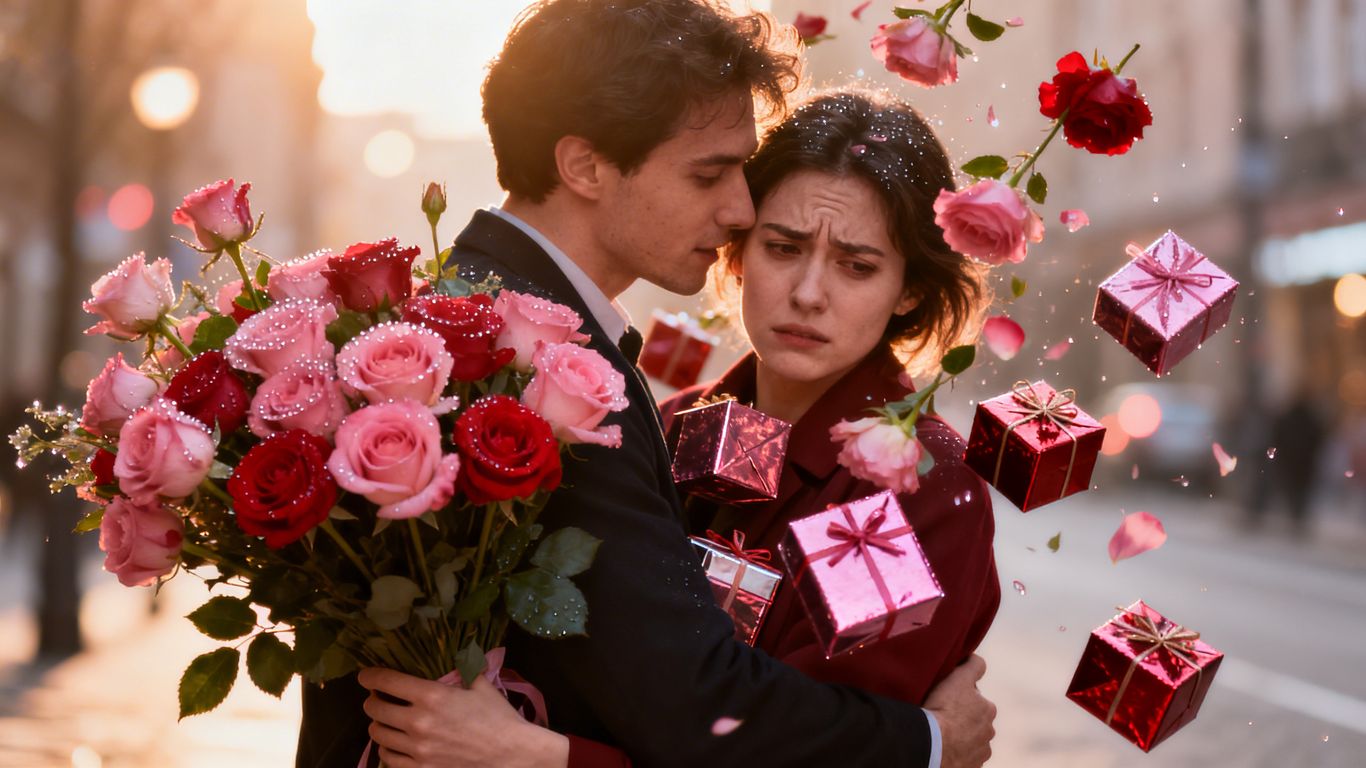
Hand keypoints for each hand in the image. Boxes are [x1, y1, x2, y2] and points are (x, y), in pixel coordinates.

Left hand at [357, 667, 569, 767]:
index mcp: (432, 696)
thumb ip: (463, 667)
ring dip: (378, 724)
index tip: (365, 675)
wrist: (510, 754)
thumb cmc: (497, 718)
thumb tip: (459, 649)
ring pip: (378, 734)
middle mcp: (418, 722)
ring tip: (385, 720)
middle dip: (372, 700)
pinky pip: (388, 758)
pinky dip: (387, 748)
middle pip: (374, 709)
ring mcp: (417, 749)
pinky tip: (394, 743)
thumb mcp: (480, 685)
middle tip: (378, 698)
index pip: (386, 682)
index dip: (370, 676)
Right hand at [924, 655, 995, 767]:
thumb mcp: (959, 678)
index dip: (960, 696)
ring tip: (942, 734)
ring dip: (960, 737)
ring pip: (971, 740)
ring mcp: (981, 752)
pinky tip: (944, 747)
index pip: (975, 699)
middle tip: (943, 716)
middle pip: (974, 720)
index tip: (946, 699)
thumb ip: (974, 666)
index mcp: (989, 709)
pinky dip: (957, 753)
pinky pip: (965, 757)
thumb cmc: (945, 709)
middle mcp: (989, 732)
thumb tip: (977, 658)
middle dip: (963, 718)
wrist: (934, 744)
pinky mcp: (971, 767)